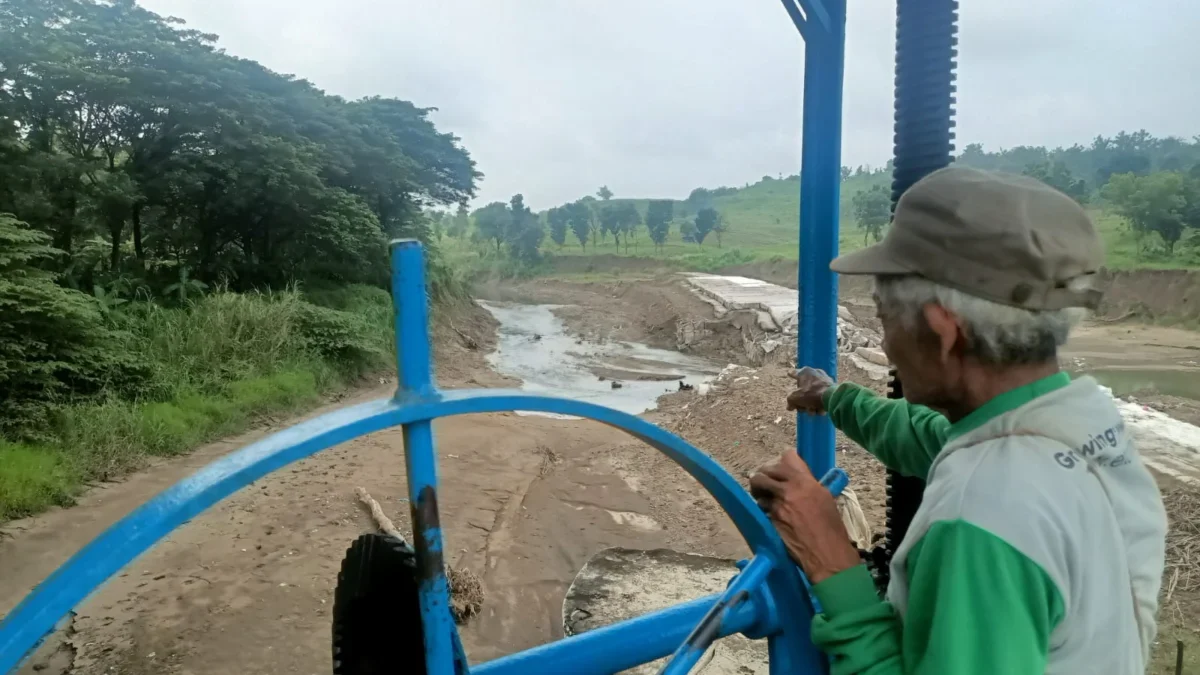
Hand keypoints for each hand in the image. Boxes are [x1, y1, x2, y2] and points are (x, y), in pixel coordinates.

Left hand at [749, 451, 860, 583]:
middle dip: (764, 473)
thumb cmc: (832, 529)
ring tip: (762, 494)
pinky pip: (761, 505)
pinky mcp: (772, 518)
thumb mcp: (825, 499)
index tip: (780, 467)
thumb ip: (808, 485)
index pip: (788, 456)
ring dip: (758, 488)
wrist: (826, 553)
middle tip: (765, 481)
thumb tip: (797, 480)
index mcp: (807, 482)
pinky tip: (768, 511)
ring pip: (759, 485)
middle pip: (767, 469)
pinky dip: (762, 506)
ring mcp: (779, 503)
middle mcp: (791, 489)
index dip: (782, 460)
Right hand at [786, 367, 833, 414]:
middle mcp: (814, 372)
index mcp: (804, 372)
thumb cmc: (811, 394)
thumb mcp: (795, 398)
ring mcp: (824, 379)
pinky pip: (822, 395)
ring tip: (812, 411)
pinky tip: (820, 409)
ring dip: (811, 404)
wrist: (831, 397)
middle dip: (802, 400)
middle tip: (801, 407)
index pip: (793, 373)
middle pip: (803, 388)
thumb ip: (790, 401)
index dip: (790, 374)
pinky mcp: (832, 386)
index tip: (789, 373)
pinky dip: (820, 402)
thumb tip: (789, 406)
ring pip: (813, 393)